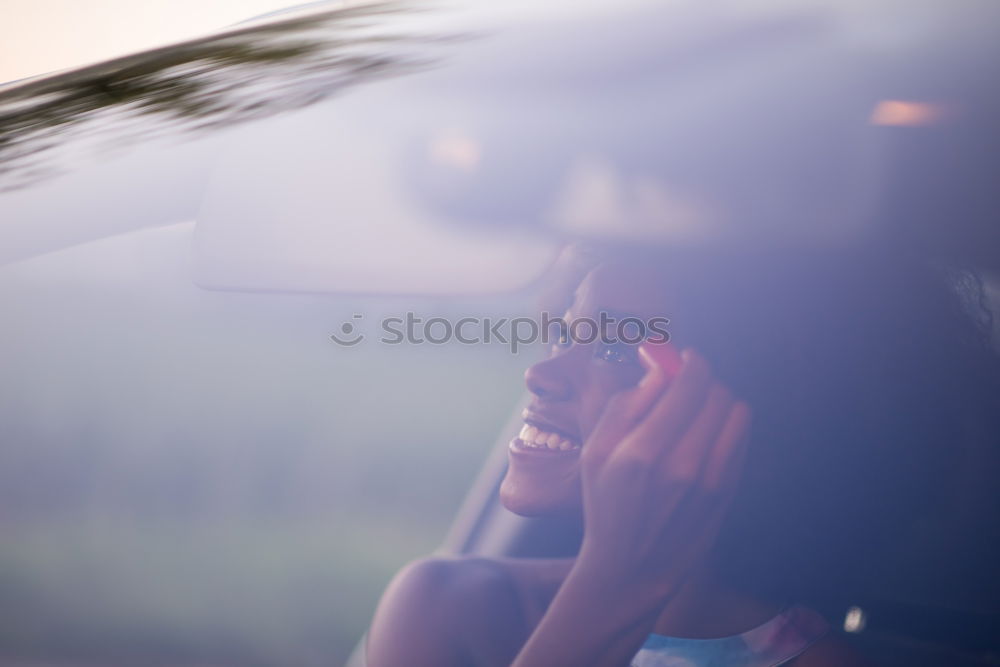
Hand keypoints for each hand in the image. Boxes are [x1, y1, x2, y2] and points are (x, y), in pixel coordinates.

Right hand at [575, 345, 749, 606]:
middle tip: (683, 385)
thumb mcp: (594, 452)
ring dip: (718, 399)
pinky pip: (741, 437)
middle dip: (701, 379)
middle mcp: (683, 465)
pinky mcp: (728, 493)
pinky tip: (705, 434)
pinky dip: (727, 424)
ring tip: (696, 409)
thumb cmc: (606, 502)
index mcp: (642, 451)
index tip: (680, 358)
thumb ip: (625, 404)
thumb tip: (659, 366)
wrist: (630, 566)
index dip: (688, 361)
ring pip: (735, 411)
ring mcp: (711, 482)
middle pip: (715, 392)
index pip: (688, 383)